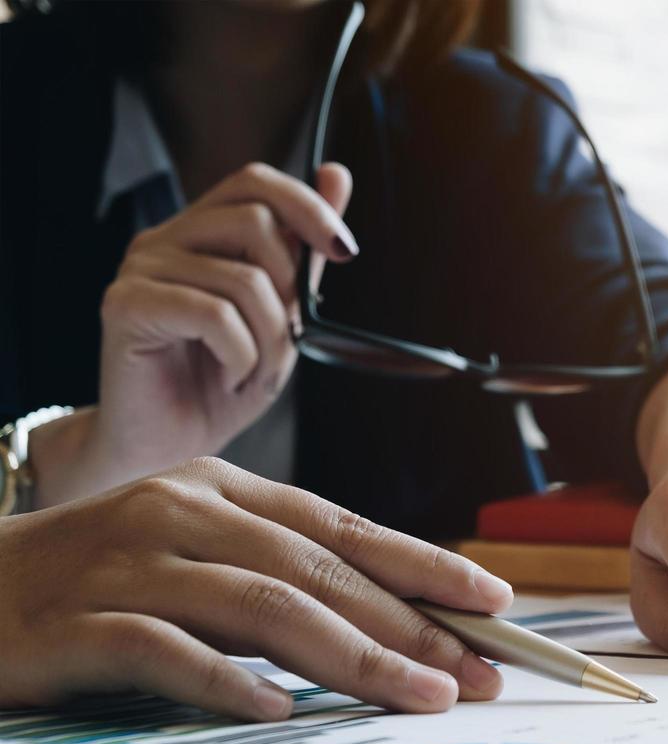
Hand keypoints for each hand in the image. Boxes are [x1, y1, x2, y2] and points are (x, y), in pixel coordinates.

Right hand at [0, 458, 512, 719]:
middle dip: (412, 624)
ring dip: (352, 657)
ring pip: (262, 607)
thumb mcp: (196, 549)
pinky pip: (164, 651)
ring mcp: (128, 565)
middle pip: (319, 570)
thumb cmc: (98, 577)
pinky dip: (228, 682)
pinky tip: (280, 712)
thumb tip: (390, 620)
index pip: (343, 528)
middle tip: (482, 671)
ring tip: (418, 695)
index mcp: (220, 489)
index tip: (495, 603)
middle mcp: (181, 512)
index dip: (425, 565)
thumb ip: (276, 573)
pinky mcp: (76, 625)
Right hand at [87, 162, 356, 490]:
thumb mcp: (280, 316)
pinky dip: (240, 356)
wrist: (168, 449)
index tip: (345, 251)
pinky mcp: (125, 305)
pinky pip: (214, 314)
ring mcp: (140, 269)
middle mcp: (164, 239)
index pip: (255, 181)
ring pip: (245, 278)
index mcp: (201, 232)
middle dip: (291, 292)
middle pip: (256, 223)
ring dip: (270, 339)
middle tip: (282, 341)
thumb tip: (336, 173)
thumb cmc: (219, 384)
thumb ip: (304, 251)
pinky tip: (229, 378)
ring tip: (251, 372)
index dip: (308, 206)